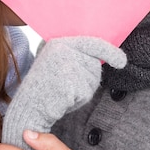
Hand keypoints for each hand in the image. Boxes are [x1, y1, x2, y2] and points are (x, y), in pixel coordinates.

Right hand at [2, 36, 125, 149]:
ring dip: (81, 90)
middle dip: (86, 79)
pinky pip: (86, 93)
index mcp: (59, 42)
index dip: (110, 52)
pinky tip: (62, 99)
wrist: (28, 106)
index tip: (122, 62)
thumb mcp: (56, 62)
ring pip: (91, 80)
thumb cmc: (43, 87)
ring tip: (60, 91)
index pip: (92, 43)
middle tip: (63, 85)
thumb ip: (74, 55)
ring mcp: (67, 65)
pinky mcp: (70, 82)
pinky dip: (78, 100)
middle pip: (94, 65)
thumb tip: (102, 55)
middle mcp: (63, 50)